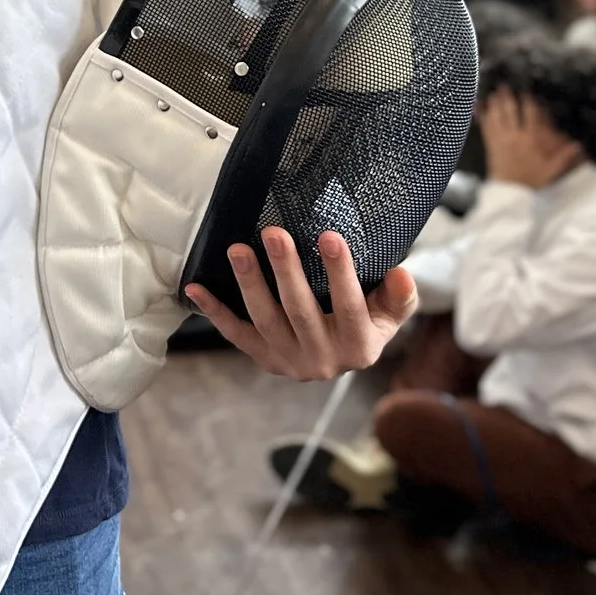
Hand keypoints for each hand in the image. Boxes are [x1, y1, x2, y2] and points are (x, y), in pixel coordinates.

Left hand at [185, 229, 416, 379]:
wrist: (344, 356)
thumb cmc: (369, 320)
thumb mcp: (391, 311)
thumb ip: (399, 295)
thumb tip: (401, 273)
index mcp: (360, 346)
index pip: (350, 306)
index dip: (340, 272)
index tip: (329, 236)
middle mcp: (324, 360)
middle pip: (301, 311)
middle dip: (286, 271)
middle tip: (273, 233)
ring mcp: (290, 362)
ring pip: (266, 321)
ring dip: (249, 284)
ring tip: (237, 249)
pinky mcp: (265, 358)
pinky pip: (236, 334)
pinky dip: (214, 312)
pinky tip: (194, 288)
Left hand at [480, 90, 585, 188]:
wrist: (511, 193)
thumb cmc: (531, 180)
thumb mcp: (552, 169)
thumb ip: (565, 156)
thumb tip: (581, 145)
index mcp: (530, 139)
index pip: (530, 114)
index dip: (528, 100)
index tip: (527, 91)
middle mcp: (515, 135)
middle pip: (510, 110)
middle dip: (508, 96)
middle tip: (505, 85)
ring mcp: (500, 139)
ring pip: (496, 115)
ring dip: (494, 102)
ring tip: (494, 93)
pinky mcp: (490, 144)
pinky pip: (485, 126)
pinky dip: (481, 115)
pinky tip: (477, 107)